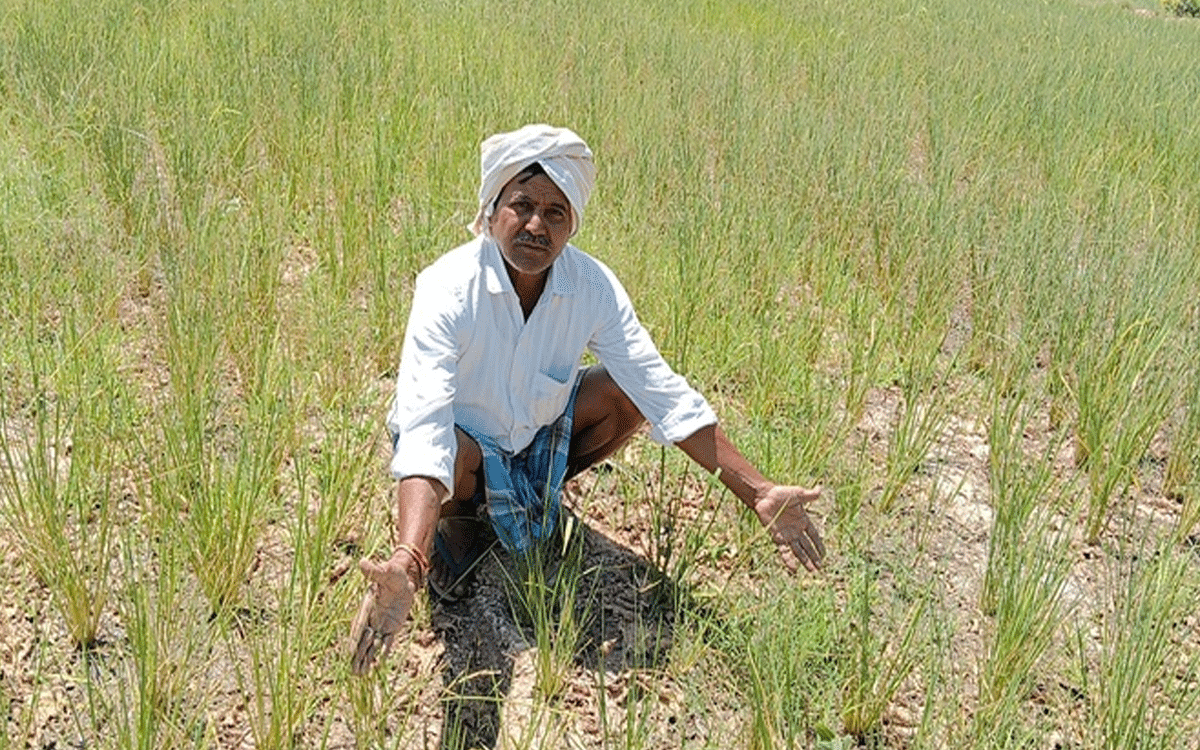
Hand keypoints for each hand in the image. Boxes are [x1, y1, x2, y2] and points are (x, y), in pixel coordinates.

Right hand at [350, 552, 417, 675]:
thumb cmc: (392, 572)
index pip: (359, 626)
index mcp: (367, 607)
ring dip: (367, 658)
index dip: (354, 640)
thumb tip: (362, 562)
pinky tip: (379, 664)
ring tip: (361, 675)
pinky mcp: (392, 626)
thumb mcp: (386, 571)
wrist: (402, 577)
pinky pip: (387, 641)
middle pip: (363, 640)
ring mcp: (381, 623)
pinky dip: (383, 652)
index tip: (348, 653)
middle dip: (358, 656)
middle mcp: (372, 618)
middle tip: (352, 673)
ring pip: (373, 644)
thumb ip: (375, 570)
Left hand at [753, 485, 824, 572]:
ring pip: (798, 551)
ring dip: (805, 561)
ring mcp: (787, 535)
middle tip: (820, 568)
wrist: (765, 496)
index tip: (825, 554)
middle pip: (807, 546)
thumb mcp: (798, 494)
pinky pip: (784, 551)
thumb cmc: (781, 494)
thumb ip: (810, 495)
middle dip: (814, 557)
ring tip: (812, 571)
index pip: (814, 535)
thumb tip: (821, 489)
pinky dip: (788, 560)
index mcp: (803, 520)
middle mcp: (796, 530)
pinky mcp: (777, 537)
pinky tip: (793, 569)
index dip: (819, 544)